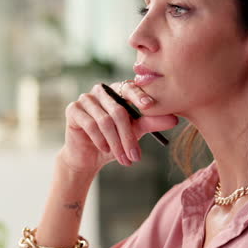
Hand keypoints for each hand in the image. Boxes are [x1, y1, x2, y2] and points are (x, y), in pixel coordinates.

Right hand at [59, 82, 178, 173]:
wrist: (89, 156)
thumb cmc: (113, 141)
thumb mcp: (135, 132)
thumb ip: (151, 123)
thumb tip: (175, 119)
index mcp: (117, 90)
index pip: (130, 88)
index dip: (139, 96)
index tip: (149, 106)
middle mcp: (101, 91)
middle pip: (118, 110)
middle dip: (128, 136)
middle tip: (135, 156)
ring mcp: (85, 98)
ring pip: (105, 120)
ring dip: (116, 143)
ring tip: (123, 159)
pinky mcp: (72, 109)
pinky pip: (90, 124)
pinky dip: (100, 140)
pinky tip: (105, 150)